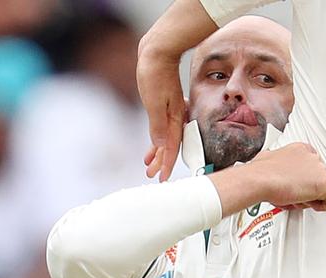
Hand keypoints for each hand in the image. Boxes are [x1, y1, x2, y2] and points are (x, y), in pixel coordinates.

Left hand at [137, 40, 184, 181]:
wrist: (158, 51)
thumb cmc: (155, 73)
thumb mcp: (153, 101)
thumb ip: (157, 125)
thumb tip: (160, 146)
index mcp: (174, 118)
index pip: (170, 147)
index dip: (166, 164)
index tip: (162, 178)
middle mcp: (175, 116)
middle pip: (169, 145)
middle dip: (161, 161)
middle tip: (153, 175)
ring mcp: (171, 110)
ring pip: (166, 137)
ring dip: (158, 151)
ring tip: (149, 163)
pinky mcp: (166, 104)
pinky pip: (164, 127)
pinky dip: (158, 137)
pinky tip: (154, 142)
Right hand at [254, 143, 325, 211]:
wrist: (260, 179)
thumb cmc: (261, 173)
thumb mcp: (269, 160)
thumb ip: (279, 164)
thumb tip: (275, 169)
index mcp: (301, 149)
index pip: (312, 166)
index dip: (305, 179)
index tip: (299, 185)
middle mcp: (313, 157)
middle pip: (319, 177)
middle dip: (308, 189)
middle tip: (296, 195)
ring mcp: (320, 170)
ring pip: (325, 189)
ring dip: (311, 197)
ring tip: (296, 199)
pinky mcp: (324, 184)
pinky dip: (324, 206)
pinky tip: (312, 205)